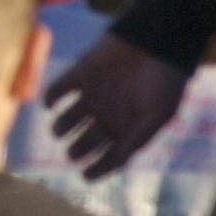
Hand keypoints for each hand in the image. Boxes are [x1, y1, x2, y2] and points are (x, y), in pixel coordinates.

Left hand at [43, 31, 190, 174]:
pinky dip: (51, 97)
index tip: (85, 174)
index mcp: (127, 127)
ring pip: (69, 118)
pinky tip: (50, 104)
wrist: (158, 41)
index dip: (97, 167)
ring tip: (60, 130)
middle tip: (72, 152)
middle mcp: (107, 115)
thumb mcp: (158, 115)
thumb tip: (118, 162)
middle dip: (77, 148)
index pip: (109, 155)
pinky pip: (59, 89)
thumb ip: (137, 138)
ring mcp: (92, 95)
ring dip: (61, 126)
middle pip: (85, 140)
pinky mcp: (80, 75)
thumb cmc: (164, 81)